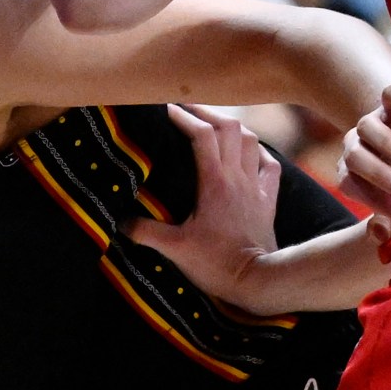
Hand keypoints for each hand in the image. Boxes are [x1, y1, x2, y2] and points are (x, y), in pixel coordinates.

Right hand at [126, 106, 280, 306]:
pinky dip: (259, 151)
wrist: (258, 281)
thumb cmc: (217, 264)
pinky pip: (270, 165)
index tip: (166, 109)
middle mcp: (237, 178)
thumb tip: (120, 221)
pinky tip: (250, 150)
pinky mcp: (267, 201)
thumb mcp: (175, 249)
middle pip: (229, 128)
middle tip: (187, 108)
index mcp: (214, 183)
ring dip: (232, 127)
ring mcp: (256, 187)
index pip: (202, 135)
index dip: (184, 117)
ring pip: (251, 140)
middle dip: (207, 112)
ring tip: (214, 123)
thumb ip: (146, 232)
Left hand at [338, 85, 390, 232]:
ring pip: (367, 127)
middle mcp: (357, 144)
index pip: (349, 183)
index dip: (371, 198)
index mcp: (353, 171)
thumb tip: (380, 235)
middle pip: (354, 157)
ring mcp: (375, 120)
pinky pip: (389, 95)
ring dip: (386, 144)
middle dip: (378, 175)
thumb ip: (390, 219)